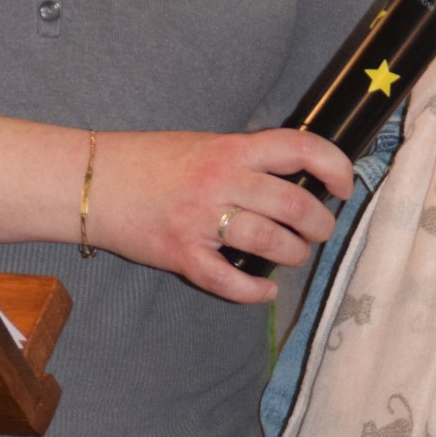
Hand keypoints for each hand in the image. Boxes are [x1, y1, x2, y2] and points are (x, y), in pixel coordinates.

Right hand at [0, 90, 353, 302]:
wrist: (90, 181)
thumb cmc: (150, 161)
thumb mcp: (204, 145)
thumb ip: (247, 160)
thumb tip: (297, 178)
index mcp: (231, 149)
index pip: (301, 148)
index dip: (335, 166)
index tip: (345, 185)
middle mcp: (221, 181)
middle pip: (295, 205)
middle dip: (319, 225)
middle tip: (319, 231)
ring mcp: (202, 219)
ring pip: (272, 243)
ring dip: (293, 255)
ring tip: (292, 255)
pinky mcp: (182, 254)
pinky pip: (230, 280)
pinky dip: (256, 291)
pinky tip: (265, 290)